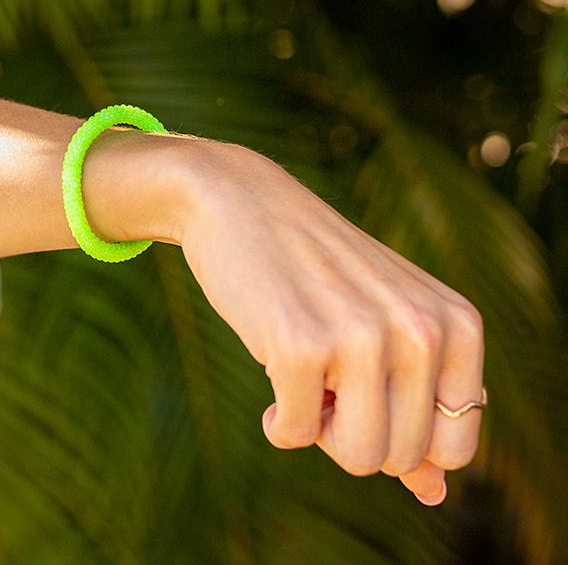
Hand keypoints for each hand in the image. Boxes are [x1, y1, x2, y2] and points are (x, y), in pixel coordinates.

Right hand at [174, 144, 485, 504]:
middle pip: (400, 456)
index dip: (400, 437)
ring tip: (305, 380)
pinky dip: (278, 421)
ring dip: (320, 431)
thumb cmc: (316, 272)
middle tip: (325, 376)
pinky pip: (295, 436)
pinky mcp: (301, 345)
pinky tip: (271, 368)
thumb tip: (432, 496)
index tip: (365, 392)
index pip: (453, 447)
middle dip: (353, 432)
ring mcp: (363, 336)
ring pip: (359, 456)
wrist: (240, 200)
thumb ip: (416, 408)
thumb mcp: (383, 329)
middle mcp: (421, 330)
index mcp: (457, 325)